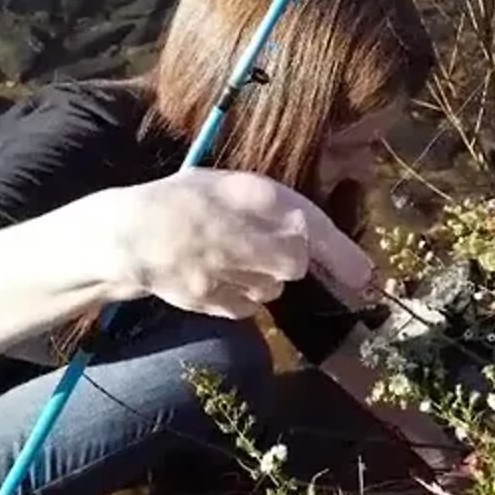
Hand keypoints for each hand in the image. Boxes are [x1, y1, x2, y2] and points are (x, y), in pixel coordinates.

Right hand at [91, 168, 373, 318]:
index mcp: (251, 197)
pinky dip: (239, 297)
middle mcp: (242, 234)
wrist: (130, 234)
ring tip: (228, 259)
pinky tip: (215, 277)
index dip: (342, 254)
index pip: (310, 226)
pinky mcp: (210, 300)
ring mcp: (225, 272)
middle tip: (260, 248)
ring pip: (270, 288)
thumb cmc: (182, 202)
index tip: (365, 275)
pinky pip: (246, 307)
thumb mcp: (227, 186)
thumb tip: (311, 234)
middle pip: (293, 264)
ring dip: (260, 278)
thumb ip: (270, 206)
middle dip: (289, 260)